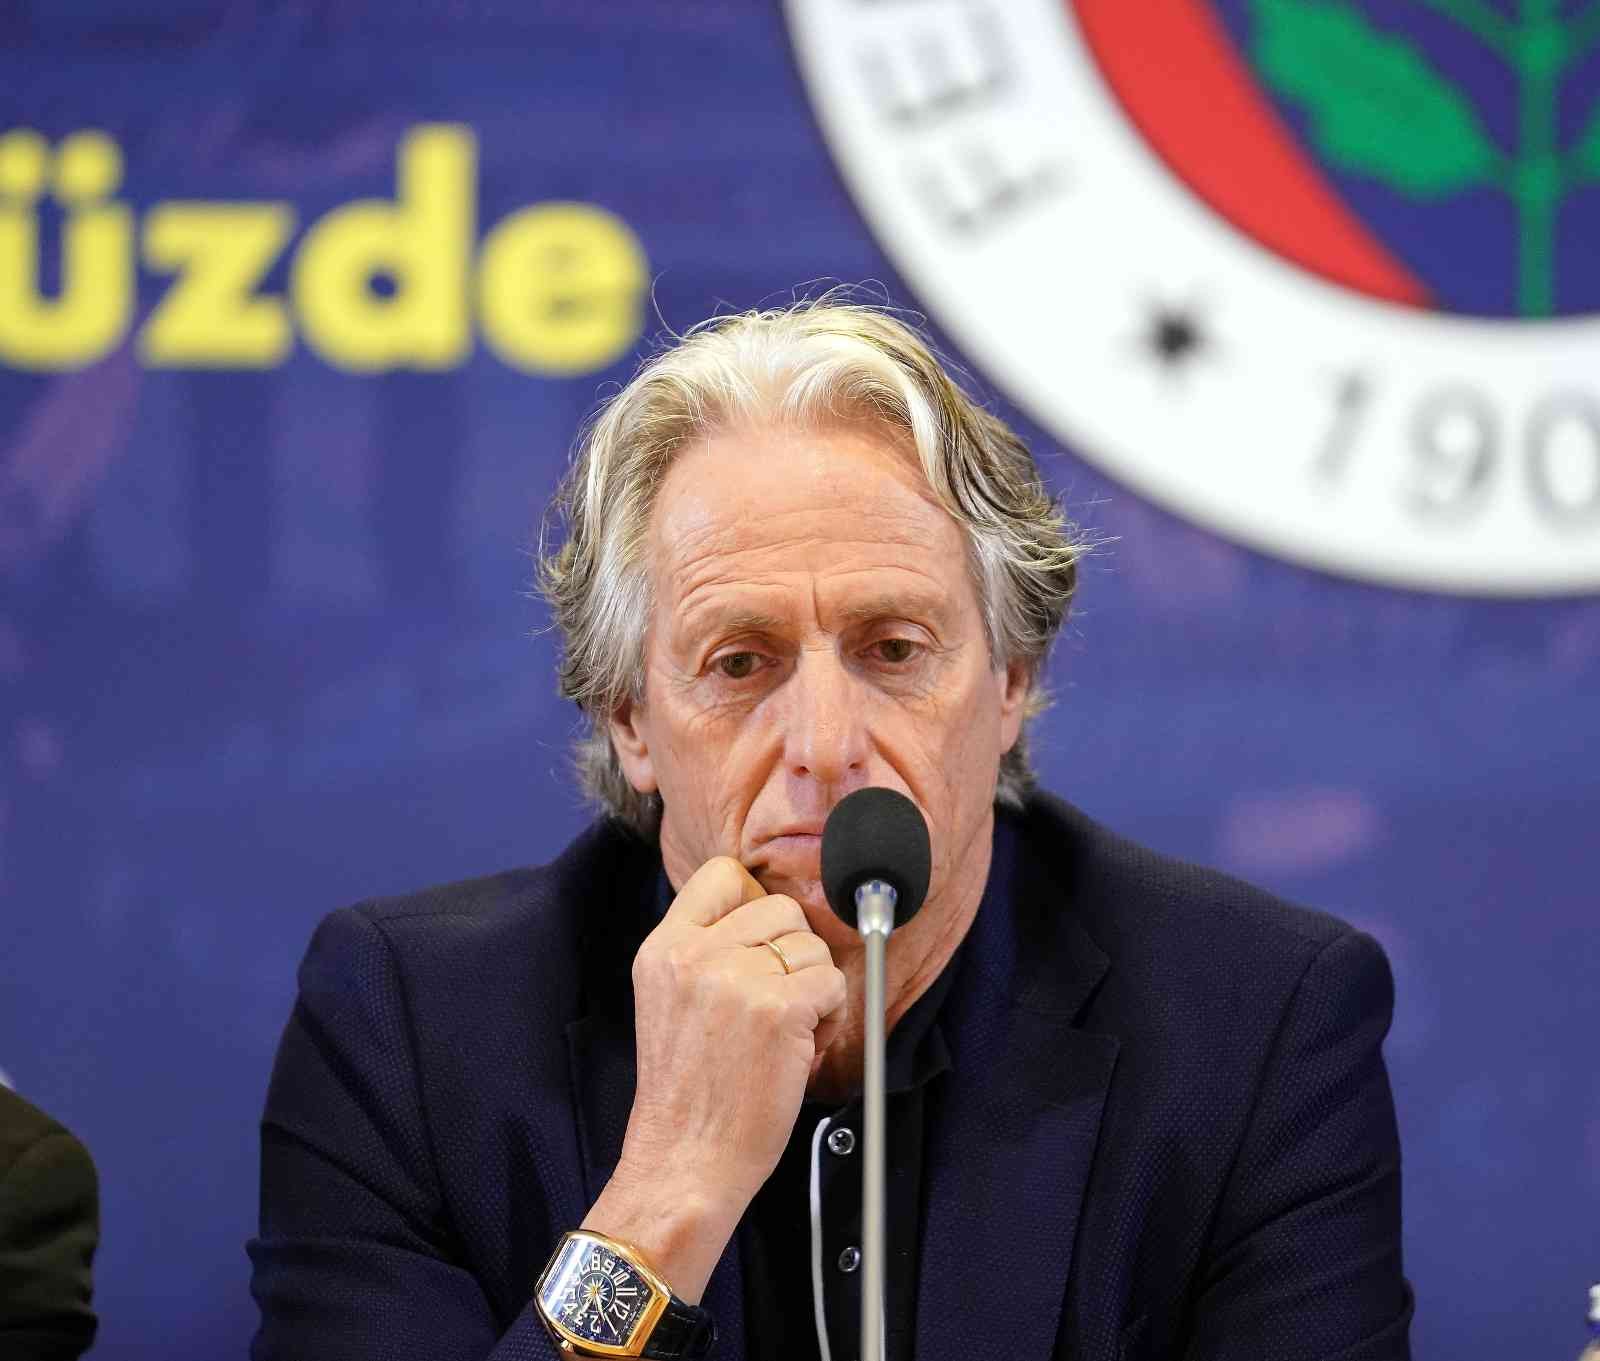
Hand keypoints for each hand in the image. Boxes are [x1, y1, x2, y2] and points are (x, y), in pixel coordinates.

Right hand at [620, 855, 847, 1205]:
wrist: (685, 1160)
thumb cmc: (688, 1093)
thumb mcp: (668, 1001)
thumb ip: (703, 952)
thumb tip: (764, 916)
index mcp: (662, 949)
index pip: (723, 875)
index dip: (754, 905)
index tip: (760, 946)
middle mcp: (694, 955)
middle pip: (780, 907)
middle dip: (793, 951)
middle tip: (777, 1001)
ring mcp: (736, 980)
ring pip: (811, 945)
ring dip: (814, 984)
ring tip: (786, 1030)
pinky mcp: (778, 1010)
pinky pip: (832, 983)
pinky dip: (831, 1014)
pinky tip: (801, 1045)